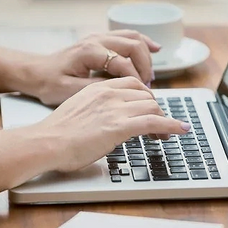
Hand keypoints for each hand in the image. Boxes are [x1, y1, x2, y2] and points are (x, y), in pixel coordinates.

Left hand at [21, 30, 159, 104]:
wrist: (36, 72)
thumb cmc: (49, 83)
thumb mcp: (70, 91)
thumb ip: (97, 88)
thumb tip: (122, 89)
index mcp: (89, 52)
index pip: (123, 64)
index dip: (136, 81)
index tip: (141, 96)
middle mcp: (96, 40)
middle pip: (134, 45)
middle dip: (145, 66)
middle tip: (148, 86)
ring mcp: (99, 37)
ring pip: (133, 38)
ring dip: (146, 55)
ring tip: (151, 74)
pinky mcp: (100, 41)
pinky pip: (127, 36)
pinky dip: (143, 43)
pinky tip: (155, 49)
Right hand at [36, 77, 190, 171]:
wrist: (45, 142)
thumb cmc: (57, 133)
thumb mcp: (79, 111)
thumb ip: (98, 109)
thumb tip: (108, 119)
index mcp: (99, 89)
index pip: (133, 85)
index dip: (145, 97)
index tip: (150, 108)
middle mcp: (109, 94)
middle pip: (146, 96)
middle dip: (156, 109)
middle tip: (159, 124)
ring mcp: (115, 109)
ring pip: (152, 106)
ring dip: (163, 120)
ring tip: (166, 134)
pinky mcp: (120, 125)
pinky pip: (154, 121)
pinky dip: (172, 125)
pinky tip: (182, 129)